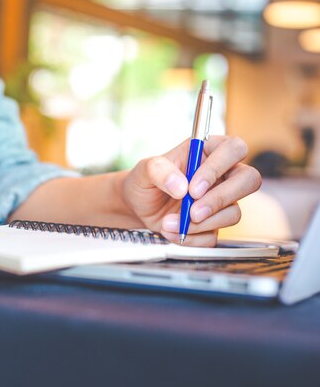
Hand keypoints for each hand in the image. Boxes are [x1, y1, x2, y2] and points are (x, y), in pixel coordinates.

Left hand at [122, 136, 261, 246]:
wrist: (137, 206)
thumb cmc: (144, 181)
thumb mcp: (144, 170)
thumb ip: (159, 171)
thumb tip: (181, 186)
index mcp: (207, 151)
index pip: (233, 149)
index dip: (218, 168)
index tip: (193, 188)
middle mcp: (220, 175)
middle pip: (249, 180)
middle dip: (220, 199)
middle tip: (192, 211)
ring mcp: (220, 201)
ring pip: (234, 213)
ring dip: (201, 223)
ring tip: (169, 222)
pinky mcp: (214, 224)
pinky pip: (214, 236)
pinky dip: (192, 238)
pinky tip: (171, 231)